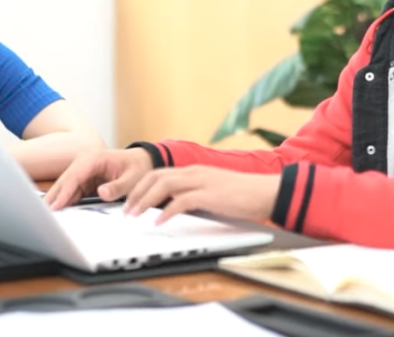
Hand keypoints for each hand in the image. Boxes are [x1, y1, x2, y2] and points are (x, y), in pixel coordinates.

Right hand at [44, 148, 152, 209]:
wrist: (142, 161)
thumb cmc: (138, 167)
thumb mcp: (133, 179)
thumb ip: (118, 187)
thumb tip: (101, 193)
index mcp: (95, 158)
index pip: (74, 175)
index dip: (64, 191)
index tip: (56, 206)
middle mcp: (84, 161)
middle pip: (65, 181)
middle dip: (53, 197)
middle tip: (42, 215)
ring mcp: (82, 170)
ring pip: (65, 187)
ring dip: (56, 201)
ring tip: (45, 218)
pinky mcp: (83, 179)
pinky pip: (72, 191)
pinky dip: (65, 201)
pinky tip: (58, 214)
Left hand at [124, 166, 279, 224]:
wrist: (267, 191)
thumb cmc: (244, 195)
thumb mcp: (213, 192)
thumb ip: (195, 196)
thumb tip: (177, 208)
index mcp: (195, 172)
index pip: (159, 173)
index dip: (141, 186)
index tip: (130, 202)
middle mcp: (195, 173)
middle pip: (155, 176)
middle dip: (136, 192)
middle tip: (126, 210)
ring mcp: (202, 182)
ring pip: (163, 185)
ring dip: (145, 200)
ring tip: (135, 215)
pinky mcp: (210, 194)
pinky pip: (182, 201)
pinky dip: (167, 210)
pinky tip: (159, 221)